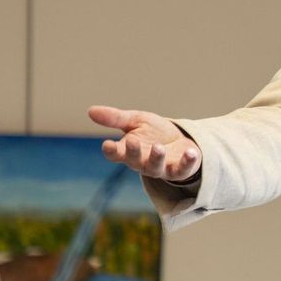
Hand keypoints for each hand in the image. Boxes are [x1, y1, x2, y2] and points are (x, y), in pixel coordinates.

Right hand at [88, 105, 202, 181]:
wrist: (180, 140)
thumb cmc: (154, 132)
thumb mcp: (135, 121)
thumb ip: (115, 118)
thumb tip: (90, 110)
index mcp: (128, 151)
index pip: (115, 153)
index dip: (111, 151)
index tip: (107, 144)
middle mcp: (143, 163)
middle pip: (134, 162)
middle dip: (133, 153)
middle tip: (132, 140)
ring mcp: (161, 168)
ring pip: (156, 168)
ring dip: (157, 158)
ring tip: (159, 147)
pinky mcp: (180, 170)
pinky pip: (183, 169)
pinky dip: (188, 162)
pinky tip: (191, 152)